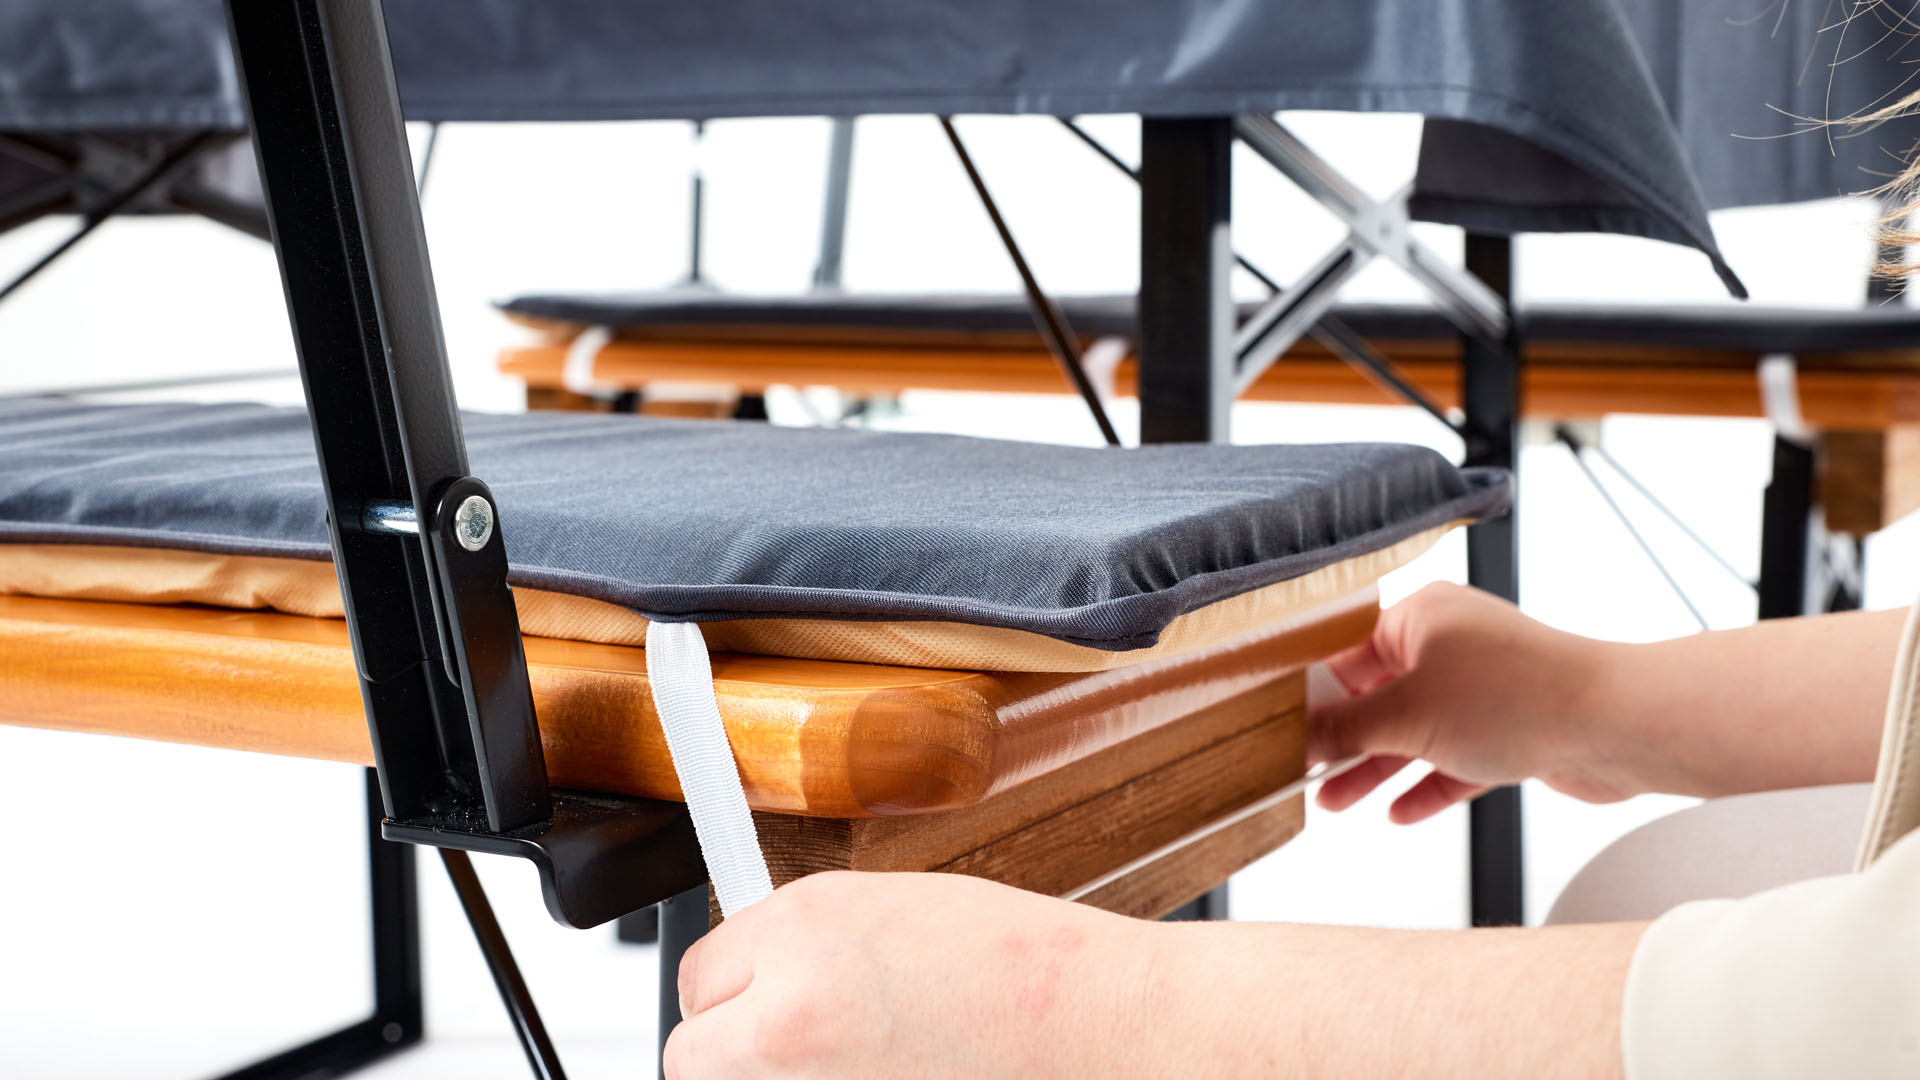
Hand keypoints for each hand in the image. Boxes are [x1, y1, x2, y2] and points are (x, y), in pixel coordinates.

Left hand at [666, 871, 1157, 1078]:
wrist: (1106, 1031)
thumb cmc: (1025, 967)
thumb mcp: (894, 913)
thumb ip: (809, 942)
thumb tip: (757, 973)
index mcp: (802, 928)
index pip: (699, 973)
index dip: (738, 987)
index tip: (765, 995)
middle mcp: (787, 1010)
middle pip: (693, 1054)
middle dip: (737, 1047)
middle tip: (802, 1044)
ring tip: (858, 1066)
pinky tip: (886, 1079)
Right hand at [1310, 582, 1635, 821]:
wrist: (1616, 725)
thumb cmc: (1516, 696)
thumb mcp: (1406, 715)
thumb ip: (1344, 729)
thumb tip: (1296, 738)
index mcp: (1422, 616)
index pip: (1348, 652)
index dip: (1312, 694)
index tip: (1279, 728)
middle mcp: (1452, 644)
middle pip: (1379, 696)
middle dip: (1342, 740)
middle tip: (1303, 772)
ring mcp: (1484, 688)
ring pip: (1415, 732)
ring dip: (1377, 768)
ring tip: (1337, 803)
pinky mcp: (1512, 728)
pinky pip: (1456, 758)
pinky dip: (1429, 783)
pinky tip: (1400, 812)